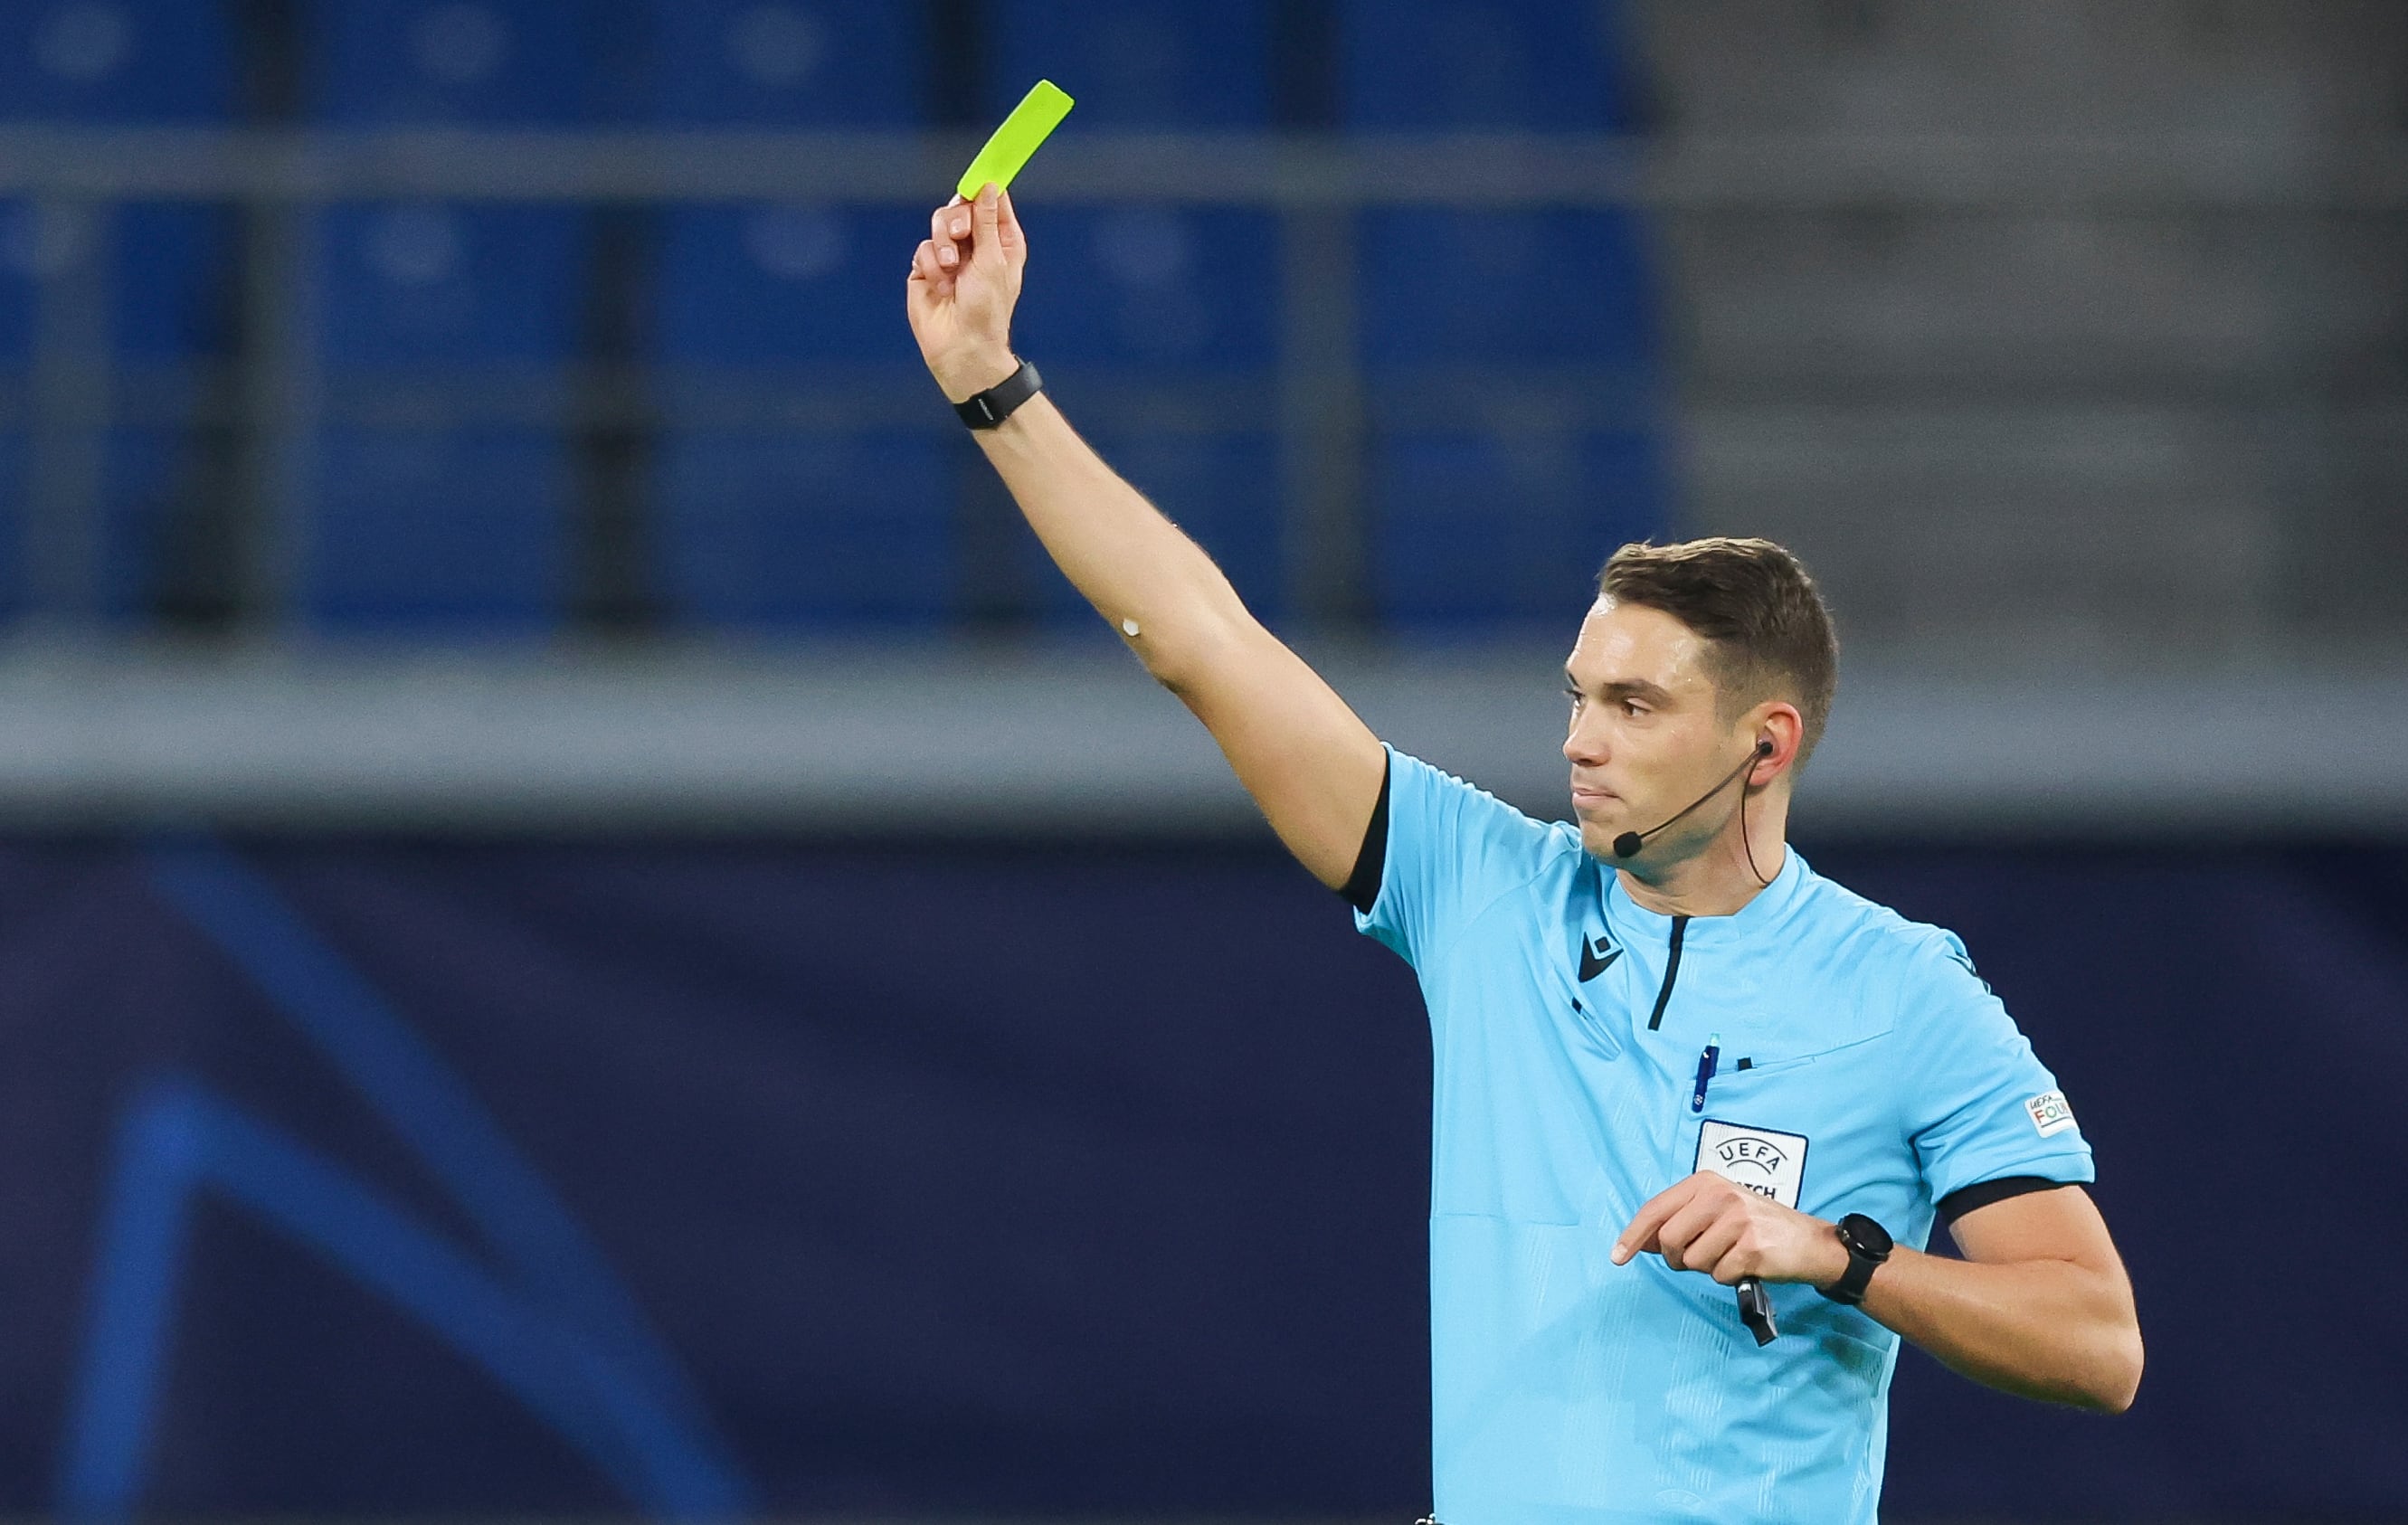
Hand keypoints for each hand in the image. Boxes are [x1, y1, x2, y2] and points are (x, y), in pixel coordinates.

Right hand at [907, 182, 1024, 403]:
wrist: (962, 346)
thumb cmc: (987, 309)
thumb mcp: (993, 259)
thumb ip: (987, 221)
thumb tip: (988, 186)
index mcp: (1002, 241)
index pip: (992, 202)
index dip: (986, 188)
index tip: (979, 177)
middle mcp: (976, 245)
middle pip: (960, 207)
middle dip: (957, 219)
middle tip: (960, 234)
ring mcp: (950, 256)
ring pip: (939, 224)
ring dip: (943, 245)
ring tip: (951, 270)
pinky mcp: (927, 268)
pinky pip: (923, 248)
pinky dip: (931, 265)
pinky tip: (941, 286)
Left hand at [1612, 1172, 1851, 1287]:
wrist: (1812, 1243)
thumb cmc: (1759, 1228)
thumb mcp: (1717, 1213)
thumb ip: (1679, 1223)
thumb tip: (1640, 1241)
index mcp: (1705, 1182)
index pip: (1655, 1209)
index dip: (1632, 1235)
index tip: (1617, 1257)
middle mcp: (1719, 1194)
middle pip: (1669, 1240)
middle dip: (1677, 1259)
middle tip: (1701, 1258)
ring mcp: (1737, 1220)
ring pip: (1693, 1261)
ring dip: (1708, 1267)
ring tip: (1732, 1255)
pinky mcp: (1752, 1247)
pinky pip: (1719, 1275)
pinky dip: (1729, 1277)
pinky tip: (1747, 1264)